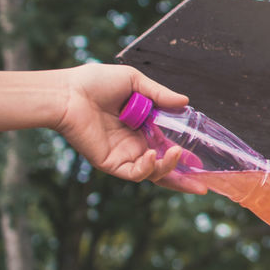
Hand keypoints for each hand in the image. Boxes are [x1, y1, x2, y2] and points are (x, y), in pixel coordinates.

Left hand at [51, 64, 203, 193]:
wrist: (68, 93)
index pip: (166, 147)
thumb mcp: (135, 82)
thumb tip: (185, 103)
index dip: (183, 156)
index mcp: (141, 127)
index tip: (199, 162)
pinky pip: (134, 173)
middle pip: (163, 168)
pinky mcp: (111, 163)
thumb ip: (160, 95)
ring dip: (168, 167)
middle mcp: (134, 144)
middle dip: (183, 181)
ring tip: (177, 153)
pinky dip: (147, 168)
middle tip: (201, 187)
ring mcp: (123, 155)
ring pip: (152, 173)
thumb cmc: (95, 83)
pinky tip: (152, 154)